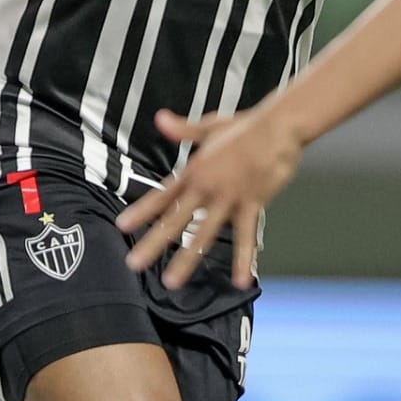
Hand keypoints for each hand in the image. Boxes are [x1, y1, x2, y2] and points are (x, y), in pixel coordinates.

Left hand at [116, 107, 302, 289]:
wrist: (278, 126)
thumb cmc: (246, 126)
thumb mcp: (210, 126)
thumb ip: (183, 129)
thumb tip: (159, 118)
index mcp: (195, 170)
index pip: (162, 195)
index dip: (141, 210)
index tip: (121, 225)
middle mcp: (206, 186)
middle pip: (174, 219)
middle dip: (153, 243)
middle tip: (133, 263)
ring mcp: (228, 197)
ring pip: (203, 233)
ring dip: (186, 259)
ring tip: (172, 281)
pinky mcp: (251, 203)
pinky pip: (246, 236)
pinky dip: (244, 259)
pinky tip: (240, 280)